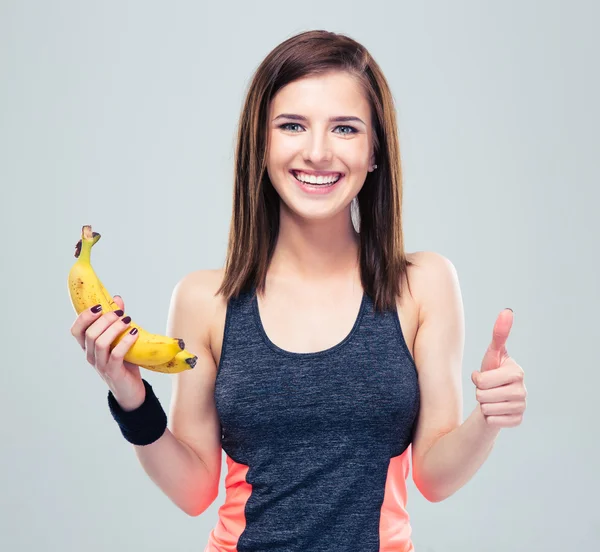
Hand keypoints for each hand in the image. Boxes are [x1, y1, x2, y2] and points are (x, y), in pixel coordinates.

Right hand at [70, 295, 145, 410]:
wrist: (131, 390)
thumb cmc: (124, 363)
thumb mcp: (119, 339)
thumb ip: (116, 320)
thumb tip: (117, 298)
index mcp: (88, 347)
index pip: (76, 330)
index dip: (84, 316)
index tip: (98, 306)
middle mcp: (91, 356)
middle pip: (89, 334)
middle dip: (105, 319)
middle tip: (120, 313)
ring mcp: (101, 365)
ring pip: (100, 343)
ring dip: (114, 329)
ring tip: (128, 321)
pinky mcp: (113, 372)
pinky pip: (116, 354)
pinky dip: (125, 341)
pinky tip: (134, 333)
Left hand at [471, 308, 526, 428]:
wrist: (494, 397)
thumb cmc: (492, 372)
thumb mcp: (492, 354)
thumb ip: (499, 334)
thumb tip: (508, 310)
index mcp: (517, 372)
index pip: (482, 381)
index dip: (477, 379)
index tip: (484, 375)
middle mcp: (523, 390)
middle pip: (482, 396)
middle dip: (479, 392)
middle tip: (487, 389)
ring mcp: (522, 407)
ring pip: (486, 409)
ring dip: (483, 404)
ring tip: (491, 398)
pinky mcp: (518, 421)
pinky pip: (492, 421)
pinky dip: (489, 417)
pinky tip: (496, 410)